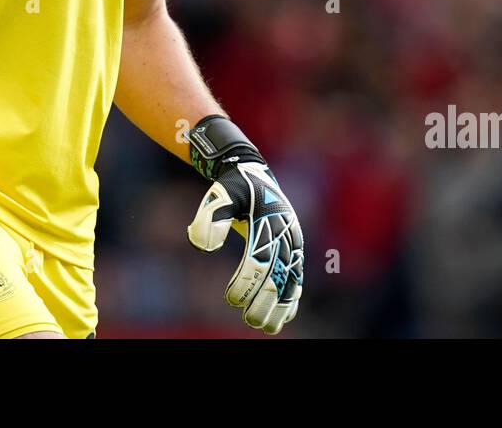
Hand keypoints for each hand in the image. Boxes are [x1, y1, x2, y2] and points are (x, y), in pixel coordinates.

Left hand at [186, 116, 303, 333]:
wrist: (252, 173)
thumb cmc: (234, 186)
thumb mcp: (220, 194)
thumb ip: (211, 217)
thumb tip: (205, 246)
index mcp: (271, 221)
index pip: (259, 260)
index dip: (246, 282)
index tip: (231, 300)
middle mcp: (287, 234)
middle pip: (278, 275)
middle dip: (266, 301)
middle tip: (251, 321)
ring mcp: (293, 243)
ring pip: (291, 280)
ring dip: (281, 306)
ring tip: (268, 327)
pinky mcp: (293, 249)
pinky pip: (296, 277)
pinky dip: (292, 298)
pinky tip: (285, 317)